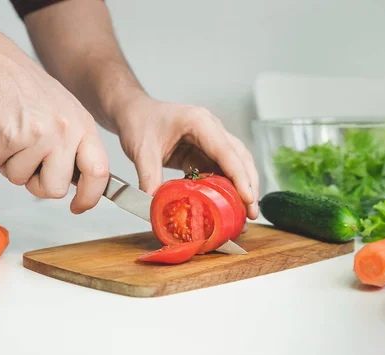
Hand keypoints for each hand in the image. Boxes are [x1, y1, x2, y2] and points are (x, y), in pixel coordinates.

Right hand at [0, 43, 108, 213]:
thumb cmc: (26, 89)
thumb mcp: (65, 113)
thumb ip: (73, 146)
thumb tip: (78, 184)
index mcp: (83, 126)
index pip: (99, 172)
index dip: (89, 197)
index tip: (79, 206)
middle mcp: (64, 130)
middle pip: (54, 189)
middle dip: (35, 184)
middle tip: (25, 162)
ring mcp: (37, 133)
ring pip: (19, 179)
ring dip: (8, 162)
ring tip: (10, 133)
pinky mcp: (8, 135)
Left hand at [116, 96, 259, 219]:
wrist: (133, 111)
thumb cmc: (139, 122)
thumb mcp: (142, 151)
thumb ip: (149, 178)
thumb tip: (154, 207)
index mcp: (199, 122)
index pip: (227, 152)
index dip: (239, 176)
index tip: (248, 198)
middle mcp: (211, 128)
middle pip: (240, 157)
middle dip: (249, 185)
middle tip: (251, 213)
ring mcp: (211, 139)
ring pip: (235, 164)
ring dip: (241, 187)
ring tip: (244, 213)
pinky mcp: (204, 150)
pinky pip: (220, 169)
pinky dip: (225, 186)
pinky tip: (225, 204)